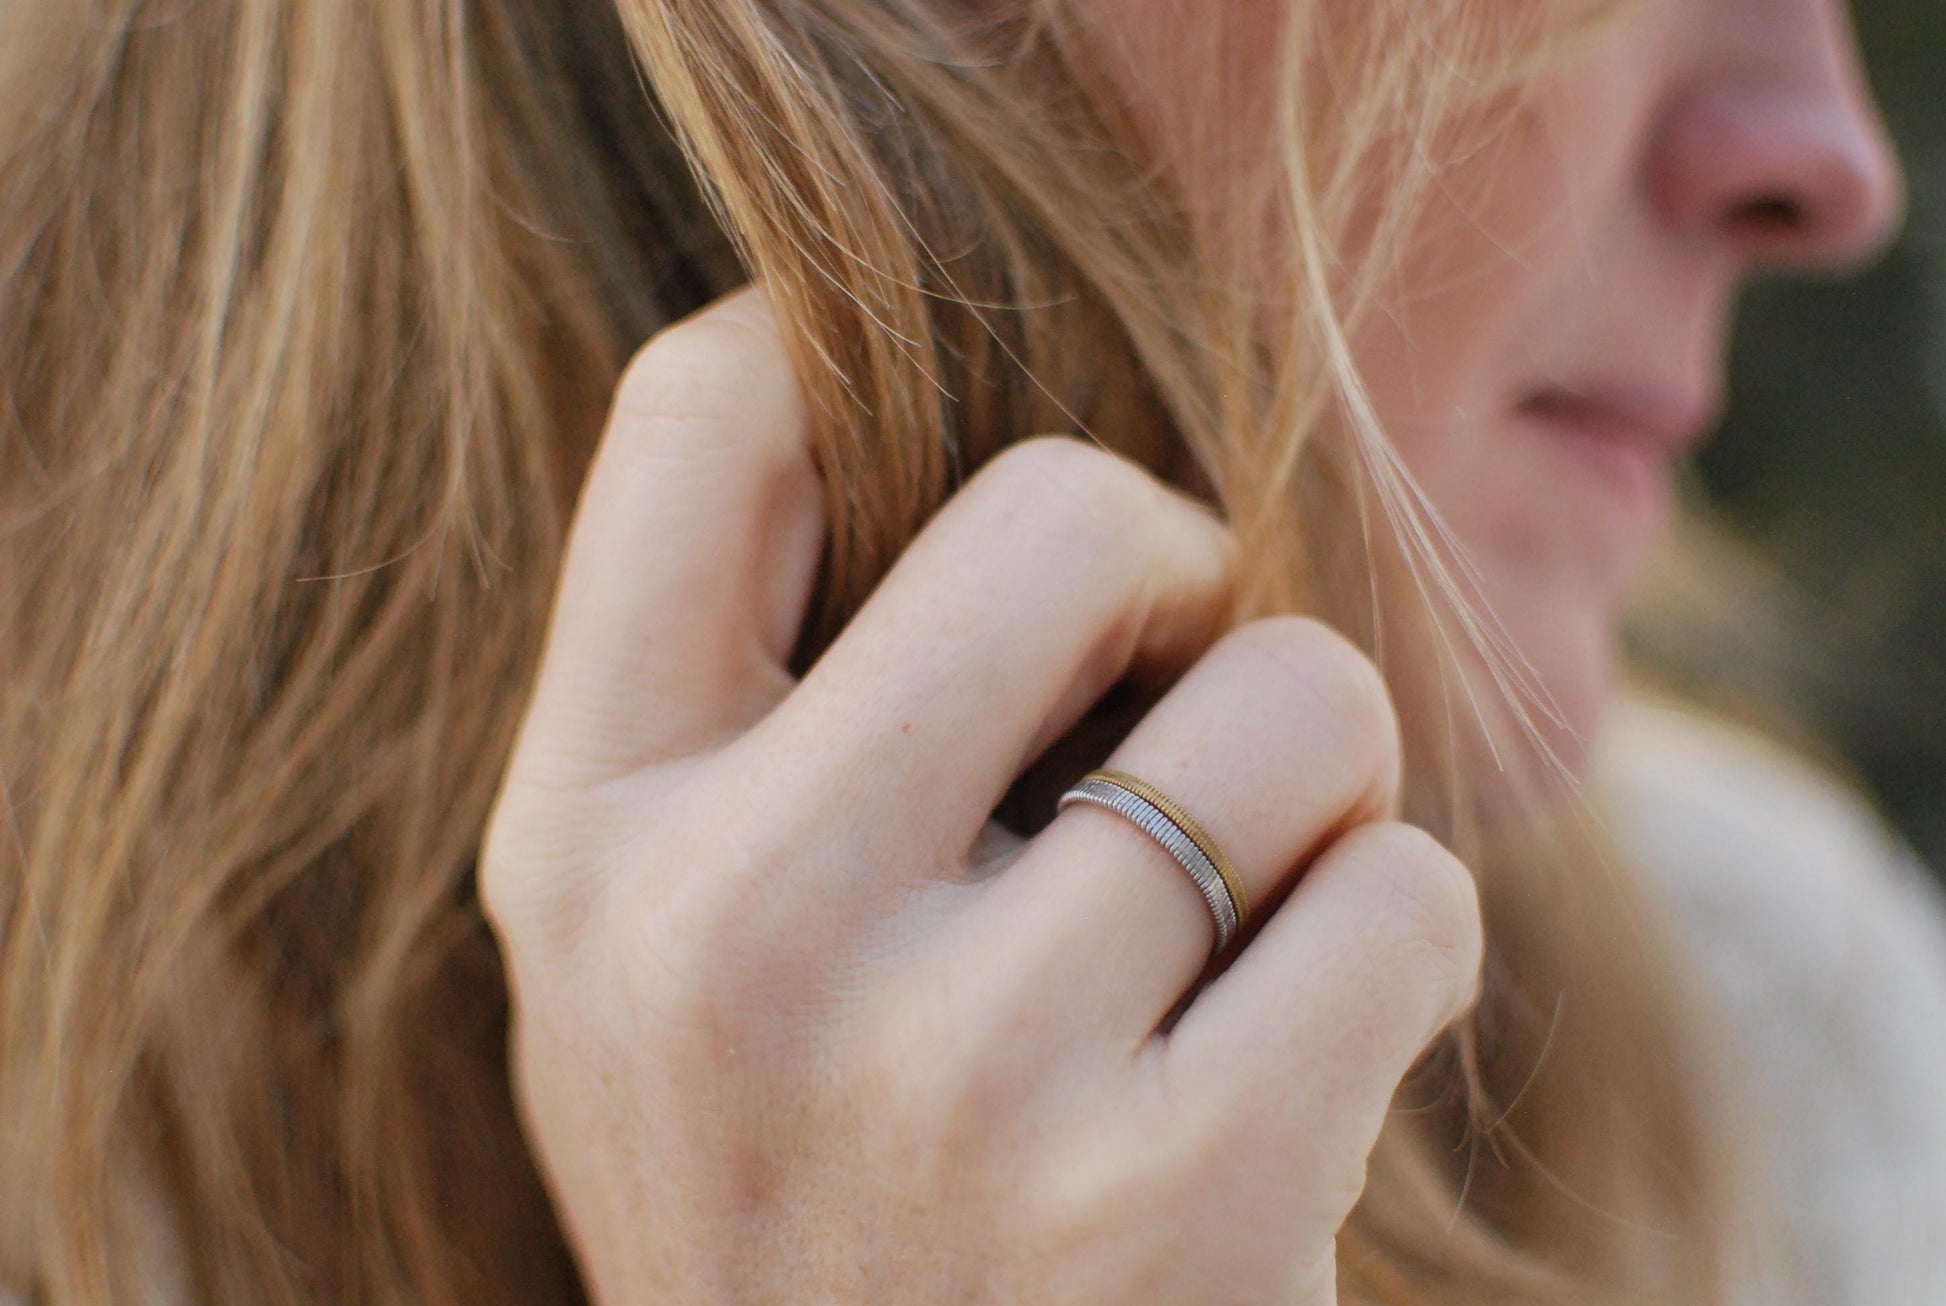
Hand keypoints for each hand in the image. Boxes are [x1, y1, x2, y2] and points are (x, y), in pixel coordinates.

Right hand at [480, 286, 1483, 1304]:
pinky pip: (1403, 894)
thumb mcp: (684, 968)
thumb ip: (752, 721)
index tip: (936, 429)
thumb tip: (952, 423)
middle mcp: (732, 936)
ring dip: (1311, 781)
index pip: (699, 422)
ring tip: (1228, 909)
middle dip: (1172, 569)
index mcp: (587, 841)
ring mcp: (953, 1076)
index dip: (842, 349)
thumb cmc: (817, 1188)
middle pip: (1066, 508)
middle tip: (1167, 685)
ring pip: (1299, 699)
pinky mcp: (1170, 1204)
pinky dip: (1389, 942)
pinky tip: (1297, 1046)